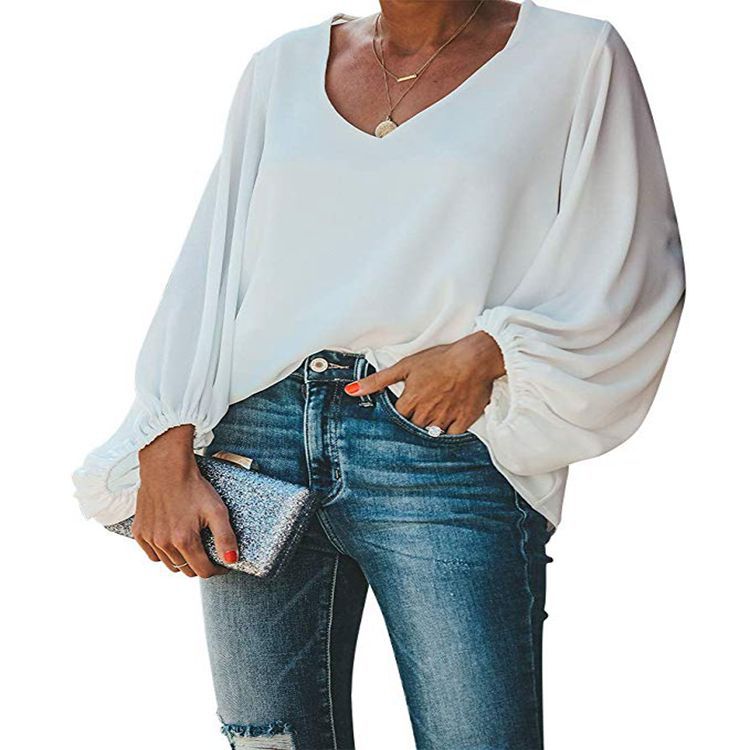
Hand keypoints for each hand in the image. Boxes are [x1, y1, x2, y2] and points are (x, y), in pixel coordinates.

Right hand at [132, 425, 237, 577]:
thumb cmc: (195, 487)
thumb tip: (232, 560)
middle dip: (200, 565)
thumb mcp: (217, 509)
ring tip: (192, 546)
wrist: (167, 467)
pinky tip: (172, 541)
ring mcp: (149, 538)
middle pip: (185, 570)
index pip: (202, 571)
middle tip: (209, 553)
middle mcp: (163, 543)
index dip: (216, 569)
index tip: (223, 563)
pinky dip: (163, 553)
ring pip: (169, 564)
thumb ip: (225, 537)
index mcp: (184, 540)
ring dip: (181, 560)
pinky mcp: (138, 532)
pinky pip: (152, 554)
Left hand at [344, 331, 505, 434]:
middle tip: (418, 412)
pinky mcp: (463, 422)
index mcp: (410, 401)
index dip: (396, 415)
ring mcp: (445, 419)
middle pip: (411, 428)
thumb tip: (352, 390)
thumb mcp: (405, 366)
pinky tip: (447, 421)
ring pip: (430, 434)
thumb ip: (377, 381)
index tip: (401, 409)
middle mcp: (426, 414)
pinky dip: (448, 431)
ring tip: (432, 415)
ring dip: (428, 428)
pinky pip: (451, 436)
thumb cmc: (441, 359)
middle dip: (411, 423)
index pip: (395, 419)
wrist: (475, 359)